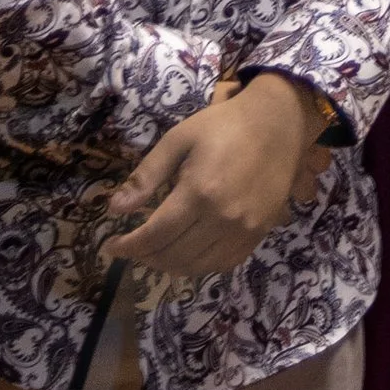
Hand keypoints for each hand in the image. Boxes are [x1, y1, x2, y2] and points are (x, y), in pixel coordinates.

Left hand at [101, 73, 332, 282]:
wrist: (279, 123)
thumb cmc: (223, 125)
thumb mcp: (178, 140)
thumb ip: (146, 176)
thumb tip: (115, 209)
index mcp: (198, 192)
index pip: (154, 235)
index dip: (128, 246)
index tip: (110, 246)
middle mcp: (223, 217)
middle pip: (173, 255)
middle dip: (145, 256)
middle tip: (132, 247)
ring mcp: (245, 229)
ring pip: (198, 266)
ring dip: (169, 265)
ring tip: (156, 252)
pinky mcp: (260, 232)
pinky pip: (225, 264)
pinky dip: (200, 266)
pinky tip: (188, 254)